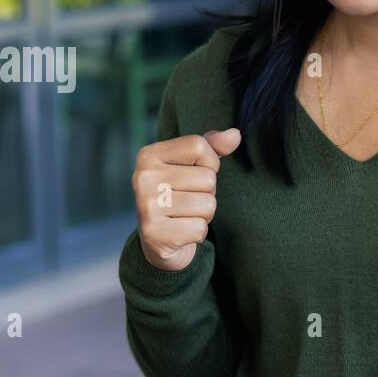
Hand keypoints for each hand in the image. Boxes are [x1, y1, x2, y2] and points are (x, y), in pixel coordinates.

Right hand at [132, 127, 241, 270]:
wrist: (159, 242)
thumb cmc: (179, 196)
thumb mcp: (192, 166)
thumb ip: (212, 147)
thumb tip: (235, 134)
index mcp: (149, 155)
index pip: (198, 146)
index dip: (209, 163)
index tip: (195, 176)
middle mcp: (143, 177)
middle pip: (207, 178)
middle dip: (207, 193)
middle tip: (188, 202)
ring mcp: (146, 206)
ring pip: (207, 205)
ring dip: (204, 215)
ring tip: (185, 216)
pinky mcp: (154, 234)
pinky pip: (200, 229)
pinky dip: (197, 233)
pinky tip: (181, 232)